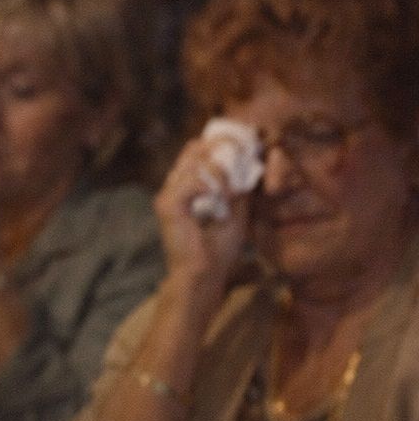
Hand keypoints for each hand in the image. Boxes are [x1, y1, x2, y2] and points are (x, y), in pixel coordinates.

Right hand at [154, 133, 252, 292]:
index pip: (197, 151)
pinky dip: (211, 185)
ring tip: (232, 191)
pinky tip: (223, 198)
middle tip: (243, 151)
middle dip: (221, 147)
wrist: (204, 276)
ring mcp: (168, 195)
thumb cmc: (218, 251)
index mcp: (186, 188)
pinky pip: (191, 181)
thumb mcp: (237, 213)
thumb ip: (239, 189)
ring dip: (220, 170)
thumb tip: (252, 165)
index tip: (246, 144)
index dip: (220, 144)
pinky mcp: (167, 206)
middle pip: (194, 148)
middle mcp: (173, 188)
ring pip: (193, 159)